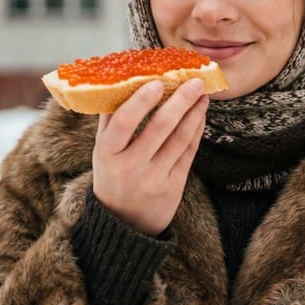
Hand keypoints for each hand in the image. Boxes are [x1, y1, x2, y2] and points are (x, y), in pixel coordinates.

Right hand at [92, 78, 208, 236]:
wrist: (124, 224)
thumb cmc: (112, 176)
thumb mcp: (102, 152)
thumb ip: (109, 120)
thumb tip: (120, 80)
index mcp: (107, 155)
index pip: (123, 123)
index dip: (141, 102)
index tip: (157, 82)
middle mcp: (130, 167)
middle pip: (159, 128)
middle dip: (180, 101)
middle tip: (194, 80)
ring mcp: (154, 179)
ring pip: (179, 139)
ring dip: (194, 113)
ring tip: (202, 94)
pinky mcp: (173, 187)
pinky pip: (188, 153)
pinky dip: (196, 130)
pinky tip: (200, 114)